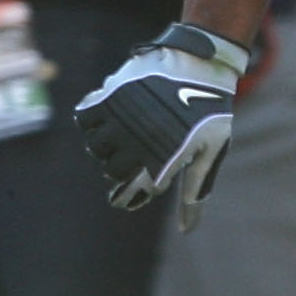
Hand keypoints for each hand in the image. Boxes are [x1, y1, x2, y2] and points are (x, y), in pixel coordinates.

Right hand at [74, 22, 250, 228]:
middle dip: (122, 169)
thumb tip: (187, 231)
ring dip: (105, 146)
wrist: (201, 63)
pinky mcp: (111, 94)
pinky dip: (92, 121)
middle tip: (138, 153)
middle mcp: (137, 143)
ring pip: (95, 147)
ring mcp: (121, 118)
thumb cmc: (210, 112)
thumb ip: (194, 193)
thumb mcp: (208, 154)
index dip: (134, 192)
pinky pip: (85, 117)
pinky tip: (109, 117)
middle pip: (111, 172)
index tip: (144, 181)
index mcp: (161, 162)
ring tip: (124, 134)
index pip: (129, 195)